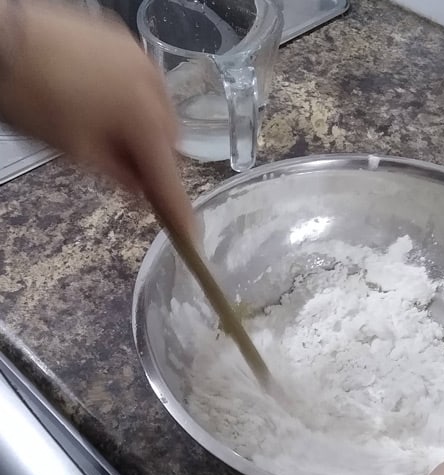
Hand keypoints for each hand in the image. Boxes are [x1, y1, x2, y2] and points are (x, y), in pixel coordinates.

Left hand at [0, 0, 192, 233]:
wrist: (1, 36)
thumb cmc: (33, 100)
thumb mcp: (74, 151)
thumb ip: (118, 174)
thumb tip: (139, 188)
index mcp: (143, 119)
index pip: (167, 177)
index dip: (178, 208)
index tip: (189, 233)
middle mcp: (154, 87)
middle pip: (170, 140)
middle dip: (156, 160)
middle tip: (130, 172)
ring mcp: (141, 60)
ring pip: (160, 109)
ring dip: (147, 128)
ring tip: (112, 131)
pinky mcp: (125, 41)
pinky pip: (144, 81)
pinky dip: (135, 99)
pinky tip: (108, 101)